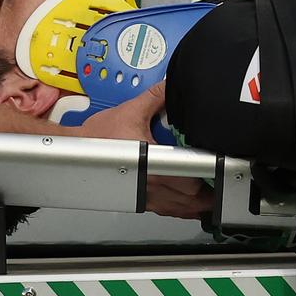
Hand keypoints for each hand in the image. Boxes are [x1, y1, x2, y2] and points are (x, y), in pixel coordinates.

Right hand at [77, 83, 213, 218]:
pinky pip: (166, 211)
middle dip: (207, 190)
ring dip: (196, 205)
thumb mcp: (131, 110)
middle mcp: (150, 182)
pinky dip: (179, 209)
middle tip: (218, 180)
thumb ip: (156, 96)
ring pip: (179, 209)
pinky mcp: (140, 201)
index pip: (189, 172)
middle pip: (190, 196)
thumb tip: (171, 84)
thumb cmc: (97, 137)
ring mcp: (145, 195)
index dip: (208, 172)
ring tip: (209, 196)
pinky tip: (187, 204)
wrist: (76, 152)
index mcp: (152, 160)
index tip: (219, 168)